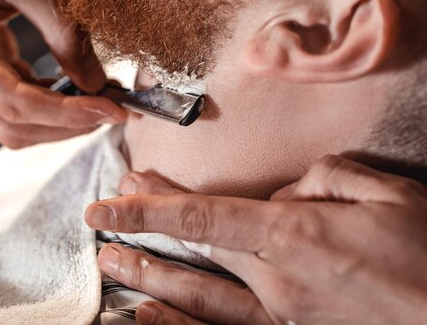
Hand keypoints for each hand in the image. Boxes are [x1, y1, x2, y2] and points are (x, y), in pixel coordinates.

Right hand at [0, 0, 126, 147]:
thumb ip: (65, 34)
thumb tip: (97, 83)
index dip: (69, 114)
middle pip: (12, 123)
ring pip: (11, 118)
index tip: (112, 110)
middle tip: (112, 109)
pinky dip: (45, 99)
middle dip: (65, 124)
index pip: (15, 103)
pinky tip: (73, 86)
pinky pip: (11, 97)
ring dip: (57, 118)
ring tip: (98, 101)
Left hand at [85, 156, 426, 324]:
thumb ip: (322, 180)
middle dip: (144, 227)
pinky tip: (147, 315)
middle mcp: (276, 279)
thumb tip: (280, 196)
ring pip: (196, 295)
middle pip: (193, 247)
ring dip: (147, 274)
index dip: (148, 206)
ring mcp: (281, 316)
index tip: (110, 198)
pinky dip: (178, 324)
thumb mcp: (384, 194)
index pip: (201, 214)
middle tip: (106, 213)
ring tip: (110, 262)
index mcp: (294, 235)